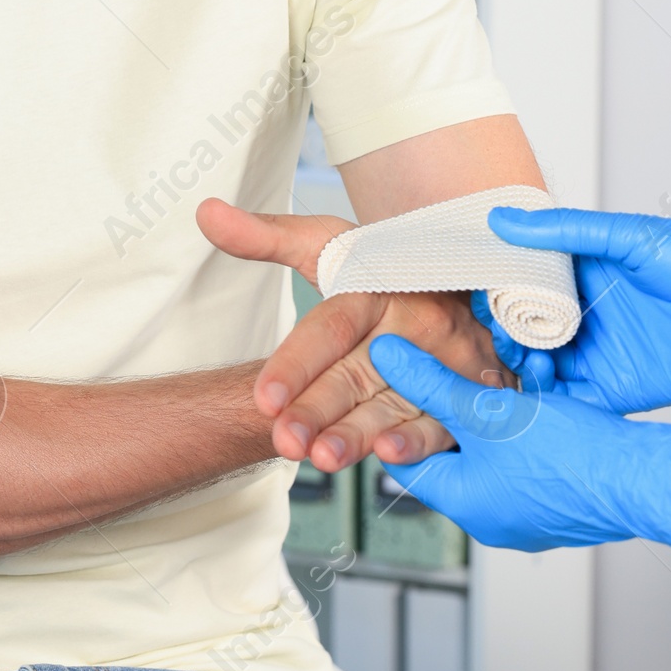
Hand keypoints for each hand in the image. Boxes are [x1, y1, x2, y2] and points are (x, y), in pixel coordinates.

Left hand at [198, 198, 506, 469]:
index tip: (263, 398)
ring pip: (396, 402)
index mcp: (377, 287)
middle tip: (284, 439)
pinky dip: (419, 441)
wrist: (464, 278)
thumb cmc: (384, 268)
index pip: (331, 328)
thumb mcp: (329, 246)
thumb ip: (265, 237)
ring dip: (361, 433)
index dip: (296, 363)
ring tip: (324, 457)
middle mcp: (414, 323)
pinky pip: (442, 419)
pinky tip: (391, 457)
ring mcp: (444, 360)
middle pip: (358, 372)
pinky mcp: (465, 392)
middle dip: (319, 409)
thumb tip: (205, 212)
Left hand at [369, 336, 670, 572]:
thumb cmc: (571, 459)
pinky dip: (530, 421)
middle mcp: (491, 516)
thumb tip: (385, 357)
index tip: (400, 378)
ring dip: (499, 406)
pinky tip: (543, 391)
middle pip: (453, 450)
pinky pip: (530, 453)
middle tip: (461, 367)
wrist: (645, 482)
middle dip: (459, 403)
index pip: (407, 457)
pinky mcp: (560, 497)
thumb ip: (432, 383)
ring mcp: (528, 510)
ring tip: (511, 374)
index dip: (400, 413)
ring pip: (495, 446)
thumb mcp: (489, 411)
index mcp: (464, 503)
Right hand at [478, 208, 670, 417]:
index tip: (470, 294)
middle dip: (502, 335)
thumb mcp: (631, 238)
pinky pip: (569, 400)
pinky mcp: (617, 390)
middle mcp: (589, 312)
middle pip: (526, 327)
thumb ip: (565, 233)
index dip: (495, 288)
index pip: (525, 279)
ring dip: (520, 368)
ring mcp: (601, 352)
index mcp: (589, 269)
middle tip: (491, 339)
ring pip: (541, 366)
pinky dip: (546, 402)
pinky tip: (532, 396)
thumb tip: (503, 218)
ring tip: (518, 366)